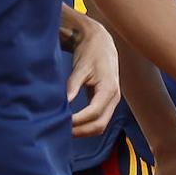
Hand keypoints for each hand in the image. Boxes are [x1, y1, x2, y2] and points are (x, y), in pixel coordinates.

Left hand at [68, 15, 120, 136]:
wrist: (101, 43)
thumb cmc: (90, 52)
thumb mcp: (80, 67)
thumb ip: (72, 86)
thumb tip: (63, 103)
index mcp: (109, 88)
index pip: (94, 113)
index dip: (77, 121)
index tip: (61, 122)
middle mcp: (114, 97)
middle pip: (99, 125)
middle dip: (80, 131)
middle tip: (61, 130)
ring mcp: (112, 101)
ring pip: (100, 125)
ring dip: (84, 131)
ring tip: (65, 129)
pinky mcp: (107, 102)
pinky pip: (99, 119)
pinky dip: (87, 126)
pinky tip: (72, 124)